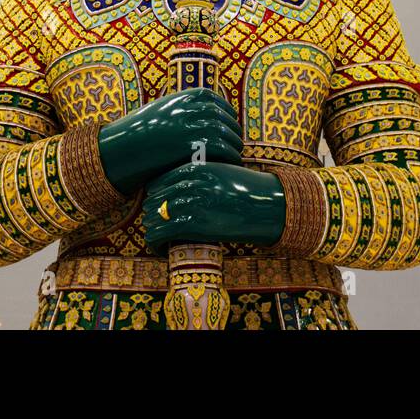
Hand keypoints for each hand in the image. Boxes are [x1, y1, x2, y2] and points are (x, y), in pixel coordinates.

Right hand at [97, 87, 243, 195]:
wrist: (123, 146)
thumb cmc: (140, 131)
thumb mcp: (161, 110)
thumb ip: (181, 109)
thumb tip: (201, 113)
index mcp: (182, 97)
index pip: (215, 100)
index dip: (226, 111)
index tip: (230, 122)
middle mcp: (188, 108)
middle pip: (222, 116)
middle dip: (233, 129)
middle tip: (237, 141)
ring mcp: (190, 125)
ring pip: (224, 132)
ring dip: (234, 143)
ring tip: (236, 154)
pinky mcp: (190, 145)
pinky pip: (220, 148)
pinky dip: (230, 155)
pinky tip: (231, 162)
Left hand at [142, 161, 285, 253]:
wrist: (268, 206)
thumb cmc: (247, 191)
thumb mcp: (222, 172)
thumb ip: (200, 176)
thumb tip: (176, 190)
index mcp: (196, 168)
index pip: (159, 180)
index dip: (154, 196)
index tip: (155, 206)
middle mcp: (191, 183)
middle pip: (154, 199)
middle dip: (151, 214)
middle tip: (156, 226)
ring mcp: (192, 203)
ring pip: (153, 218)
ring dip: (152, 230)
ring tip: (158, 240)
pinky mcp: (194, 224)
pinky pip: (160, 234)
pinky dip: (155, 243)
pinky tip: (161, 250)